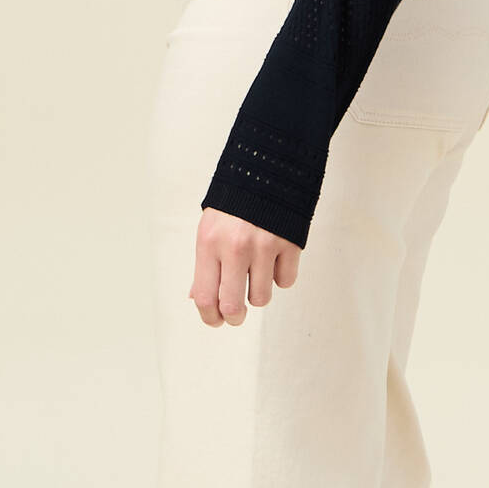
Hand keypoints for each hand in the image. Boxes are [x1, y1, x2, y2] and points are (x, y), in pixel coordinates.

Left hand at [189, 208, 300, 326]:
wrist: (267, 167)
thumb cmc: (234, 200)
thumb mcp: (209, 228)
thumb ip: (205, 264)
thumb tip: (198, 298)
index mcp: (209, 242)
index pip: (204, 296)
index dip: (209, 316)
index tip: (215, 320)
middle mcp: (235, 247)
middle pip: (233, 306)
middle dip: (234, 318)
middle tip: (237, 316)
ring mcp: (265, 245)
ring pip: (262, 298)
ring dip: (258, 293)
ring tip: (256, 275)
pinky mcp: (290, 243)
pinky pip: (286, 281)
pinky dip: (280, 276)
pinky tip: (274, 258)